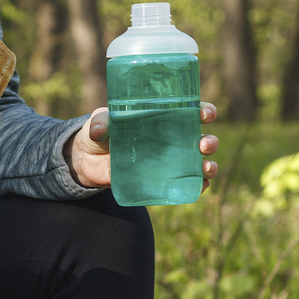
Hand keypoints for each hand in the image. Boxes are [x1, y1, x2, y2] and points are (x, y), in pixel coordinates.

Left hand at [66, 102, 220, 189]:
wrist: (88, 161)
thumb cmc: (99, 133)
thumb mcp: (98, 123)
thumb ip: (100, 123)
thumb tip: (99, 130)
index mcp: (163, 118)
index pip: (191, 112)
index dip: (204, 111)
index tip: (205, 113)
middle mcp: (172, 139)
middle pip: (202, 139)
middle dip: (210, 142)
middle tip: (203, 144)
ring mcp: (169, 162)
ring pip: (199, 163)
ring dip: (209, 165)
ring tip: (205, 167)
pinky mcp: (161, 181)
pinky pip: (186, 184)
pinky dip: (198, 186)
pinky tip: (200, 187)